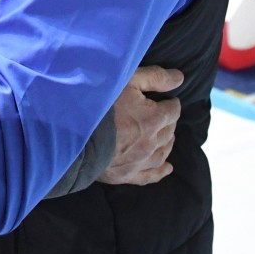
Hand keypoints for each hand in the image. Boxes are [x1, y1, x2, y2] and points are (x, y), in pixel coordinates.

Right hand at [97, 65, 183, 185]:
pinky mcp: (126, 175)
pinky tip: (167, 168)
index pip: (173, 111)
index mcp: (153, 119)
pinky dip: (161, 171)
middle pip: (169, 132)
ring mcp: (140, 161)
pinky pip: (150, 176)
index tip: (167, 100)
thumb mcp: (127, 81)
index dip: (171, 104)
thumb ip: (155, 77)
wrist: (74, 135)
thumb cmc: (99, 103)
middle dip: (168, 122)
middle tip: (162, 116)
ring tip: (165, 137)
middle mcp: (151, 142)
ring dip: (166, 143)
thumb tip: (180, 78)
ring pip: (163, 153)